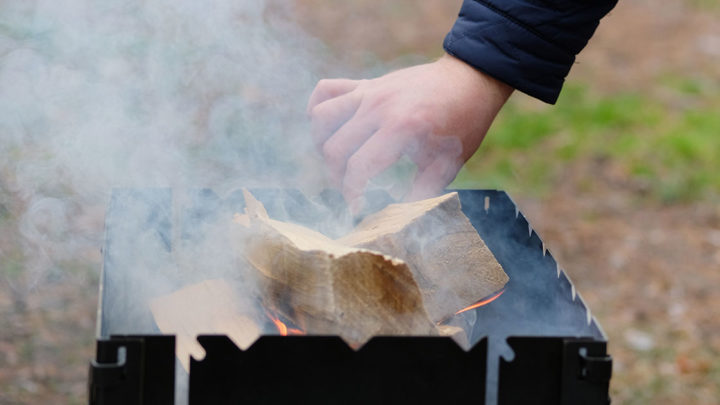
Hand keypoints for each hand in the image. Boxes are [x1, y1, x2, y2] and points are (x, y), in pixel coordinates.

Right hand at [307, 54, 512, 212]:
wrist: (470, 80)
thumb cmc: (463, 124)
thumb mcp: (448, 164)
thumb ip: (422, 192)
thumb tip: (398, 219)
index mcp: (402, 128)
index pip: (358, 167)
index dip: (351, 194)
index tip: (356, 208)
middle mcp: (379, 107)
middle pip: (334, 147)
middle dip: (337, 177)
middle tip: (351, 189)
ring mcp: (369, 92)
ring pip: (321, 118)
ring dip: (322, 145)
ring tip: (339, 161)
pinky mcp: (365, 84)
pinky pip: (325, 90)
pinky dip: (317, 109)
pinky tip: (328, 129)